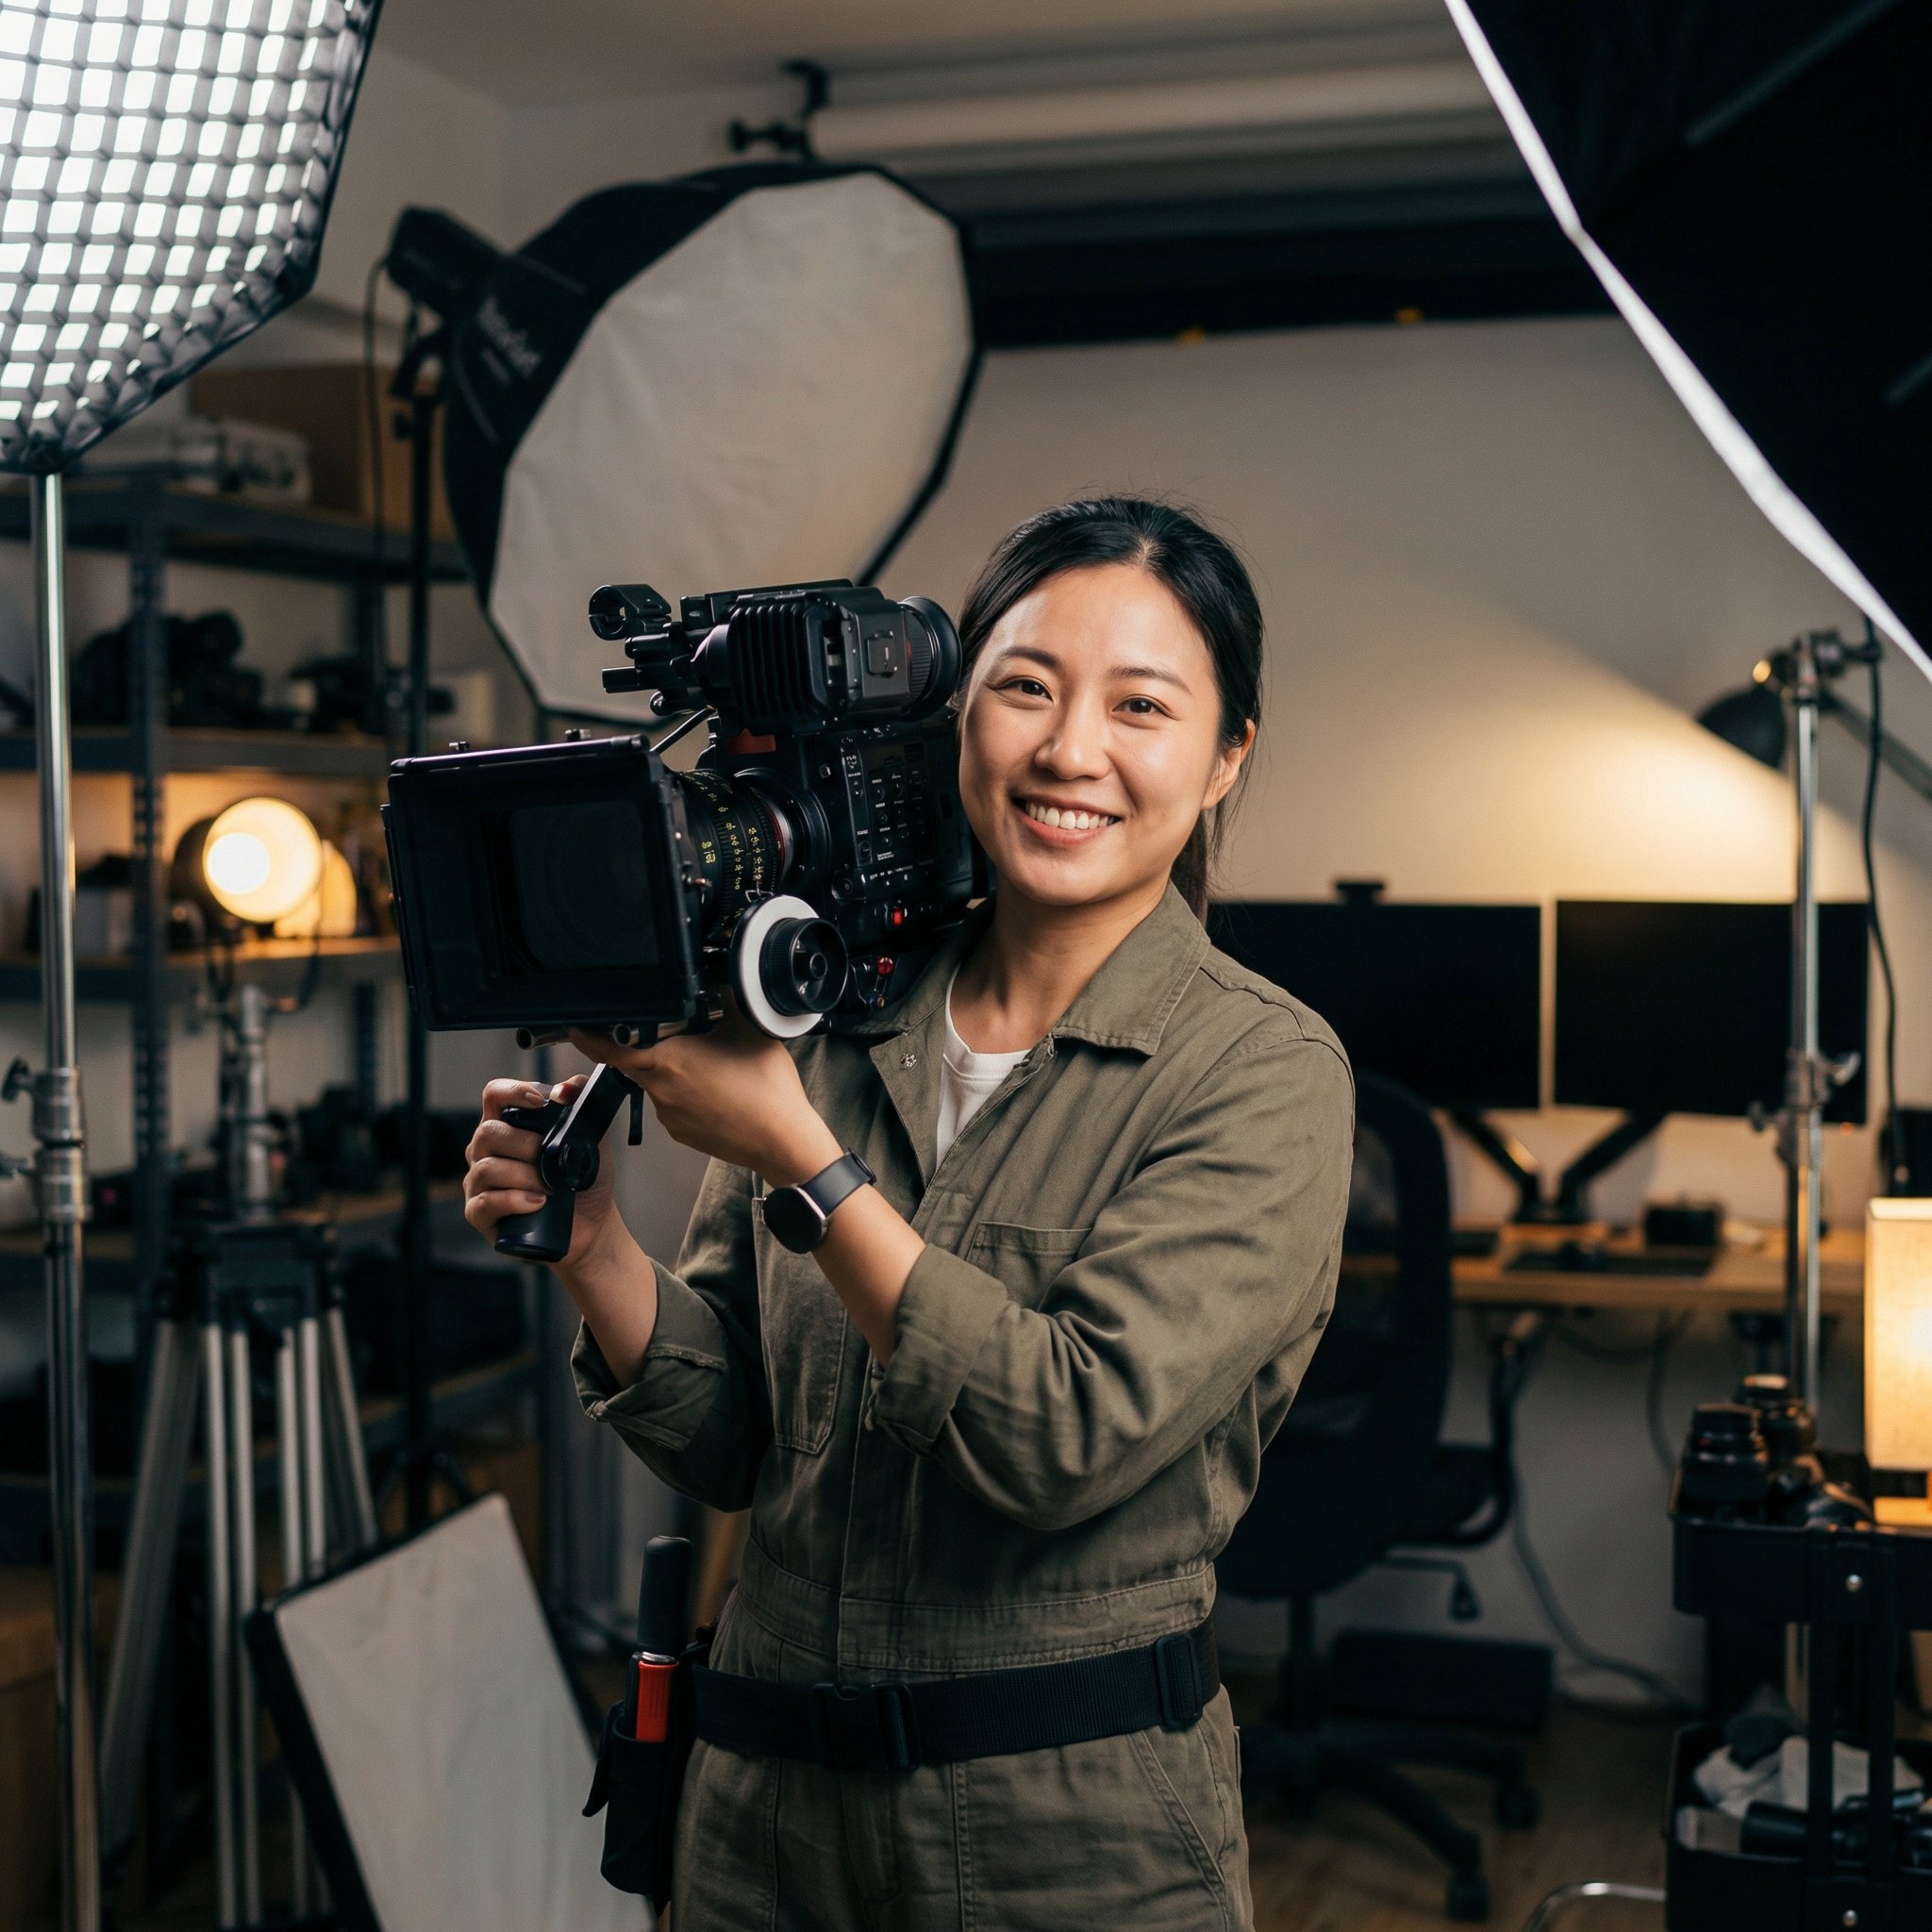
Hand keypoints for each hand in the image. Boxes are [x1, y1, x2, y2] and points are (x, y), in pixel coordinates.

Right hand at [462, 1075, 621, 1269]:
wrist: (590, 1225)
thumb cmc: (584, 1179)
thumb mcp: (592, 1139)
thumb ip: (583, 1106)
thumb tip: (566, 1090)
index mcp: (507, 1125)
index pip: (495, 1095)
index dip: (512, 1092)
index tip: (541, 1103)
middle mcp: (485, 1150)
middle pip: (488, 1132)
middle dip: (526, 1145)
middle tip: (553, 1160)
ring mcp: (479, 1182)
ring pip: (487, 1168)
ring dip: (526, 1176)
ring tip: (552, 1189)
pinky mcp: (479, 1214)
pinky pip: (485, 1203)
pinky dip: (514, 1201)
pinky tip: (537, 1203)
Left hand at [569, 1013, 840, 1185]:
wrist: (783, 1141)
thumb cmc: (768, 1091)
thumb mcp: (750, 1028)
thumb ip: (727, 996)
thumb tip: (719, 974)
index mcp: (669, 1061)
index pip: (609, 1047)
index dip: (588, 1034)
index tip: (577, 1024)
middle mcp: (661, 1090)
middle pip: (635, 1060)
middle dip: (647, 1043)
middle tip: (677, 1033)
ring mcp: (669, 1115)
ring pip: (657, 1081)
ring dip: (673, 1069)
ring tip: (712, 1064)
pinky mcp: (681, 1132)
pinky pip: (672, 1104)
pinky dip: (686, 1092)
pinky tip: (716, 1088)